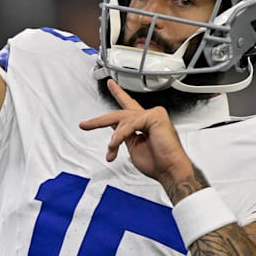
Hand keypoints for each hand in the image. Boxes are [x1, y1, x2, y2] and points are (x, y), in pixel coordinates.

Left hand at [79, 79, 194, 187]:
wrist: (170, 171)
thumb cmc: (156, 163)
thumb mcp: (133, 147)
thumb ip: (124, 135)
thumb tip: (114, 129)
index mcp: (144, 124)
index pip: (129, 106)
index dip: (119, 93)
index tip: (111, 84)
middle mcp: (149, 117)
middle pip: (120, 114)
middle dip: (100, 121)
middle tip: (85, 125)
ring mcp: (154, 114)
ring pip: (122, 120)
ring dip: (114, 138)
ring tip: (112, 151)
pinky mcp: (156, 116)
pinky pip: (130, 124)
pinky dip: (121, 135)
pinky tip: (117, 144)